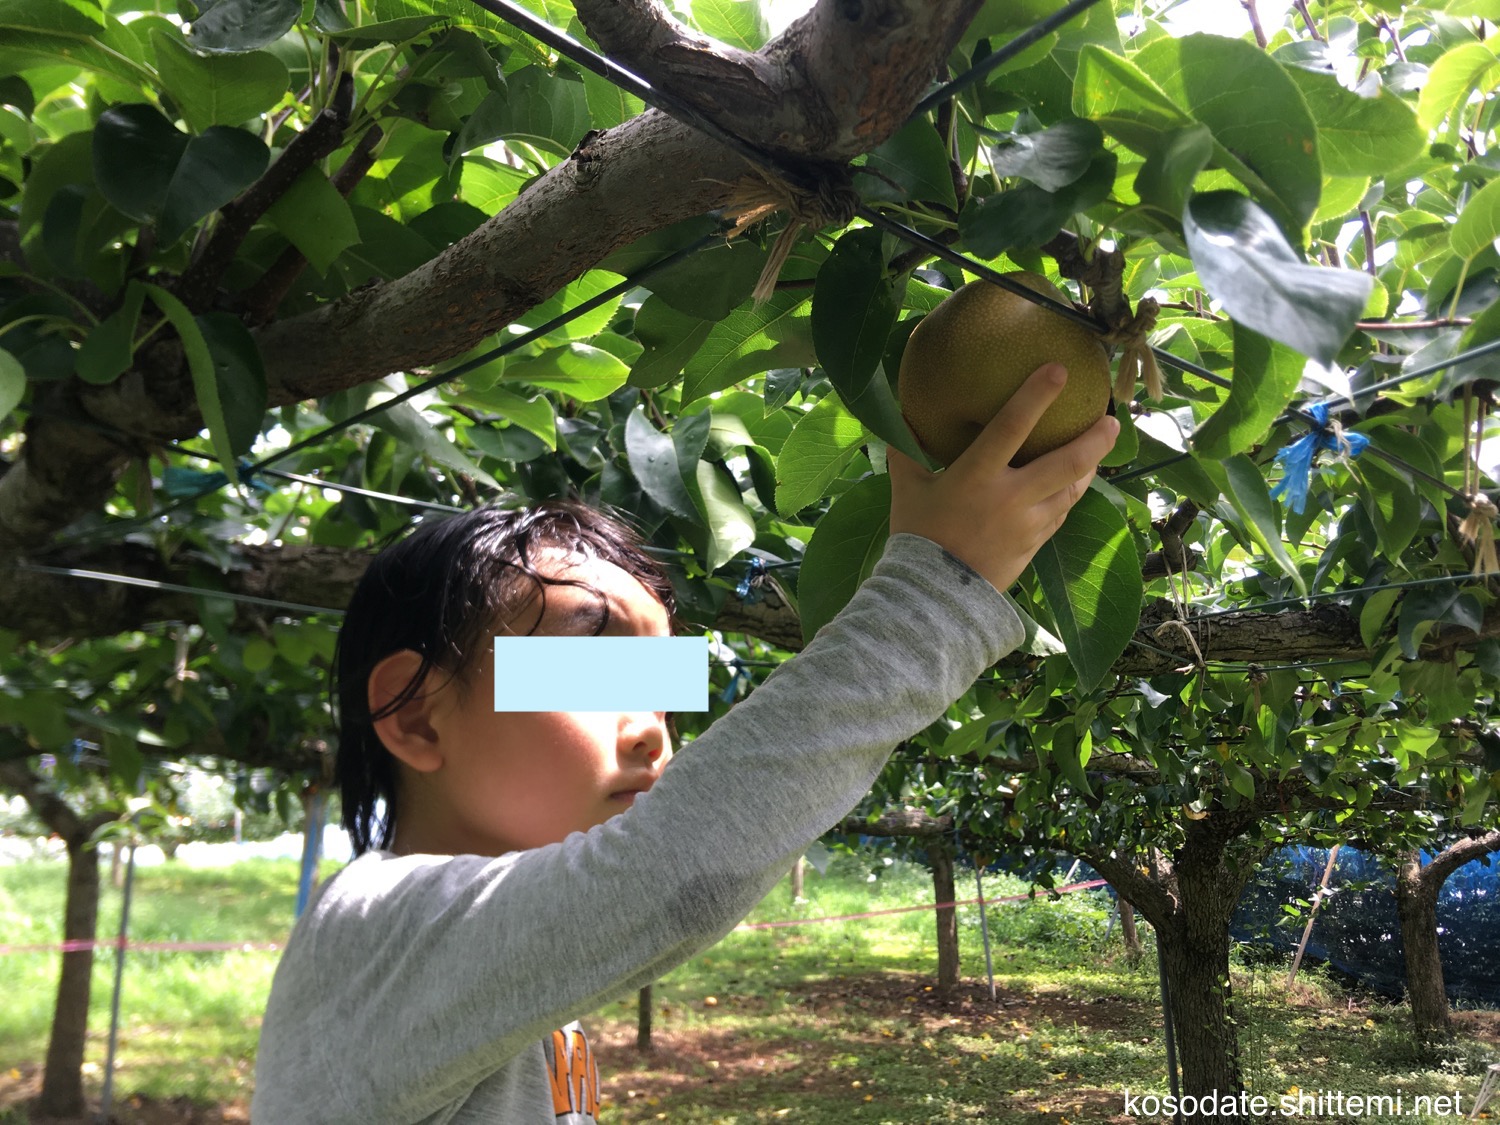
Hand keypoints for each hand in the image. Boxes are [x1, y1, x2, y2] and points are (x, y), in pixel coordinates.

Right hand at [886, 363, 1119, 593]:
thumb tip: (899, 420)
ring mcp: (1027, 525)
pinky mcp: (1033, 545)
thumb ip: (906, 455)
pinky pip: (1059, 514)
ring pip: (1071, 491)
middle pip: (1065, 463)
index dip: (1036, 396)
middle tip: (1113, 419)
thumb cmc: (917, 538)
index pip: (1011, 426)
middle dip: (1094, 440)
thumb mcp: (907, 491)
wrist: (932, 598)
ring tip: (1101, 448)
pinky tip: (1074, 484)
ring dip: (1090, 467)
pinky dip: (1069, 495)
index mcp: (976, 477)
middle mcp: (1009, 498)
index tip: (1060, 370)